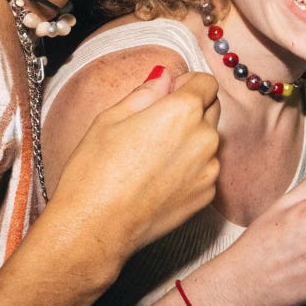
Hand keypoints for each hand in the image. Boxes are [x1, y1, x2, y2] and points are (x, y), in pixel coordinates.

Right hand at [49, 70, 221, 261]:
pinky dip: (190, 168)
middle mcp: (205, 137)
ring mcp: (210, 169)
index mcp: (183, 111)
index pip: (206, 82)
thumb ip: (145, 93)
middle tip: (155, 127)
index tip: (168, 94)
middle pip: (210, 109)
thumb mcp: (110, 119)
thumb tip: (164, 77)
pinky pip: (205, 170)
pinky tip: (159, 179)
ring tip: (153, 157)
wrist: (97, 227)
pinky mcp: (207, 195)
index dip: (187, 84)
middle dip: (190, 110)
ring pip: (208, 142)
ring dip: (191, 141)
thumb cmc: (95, 172)